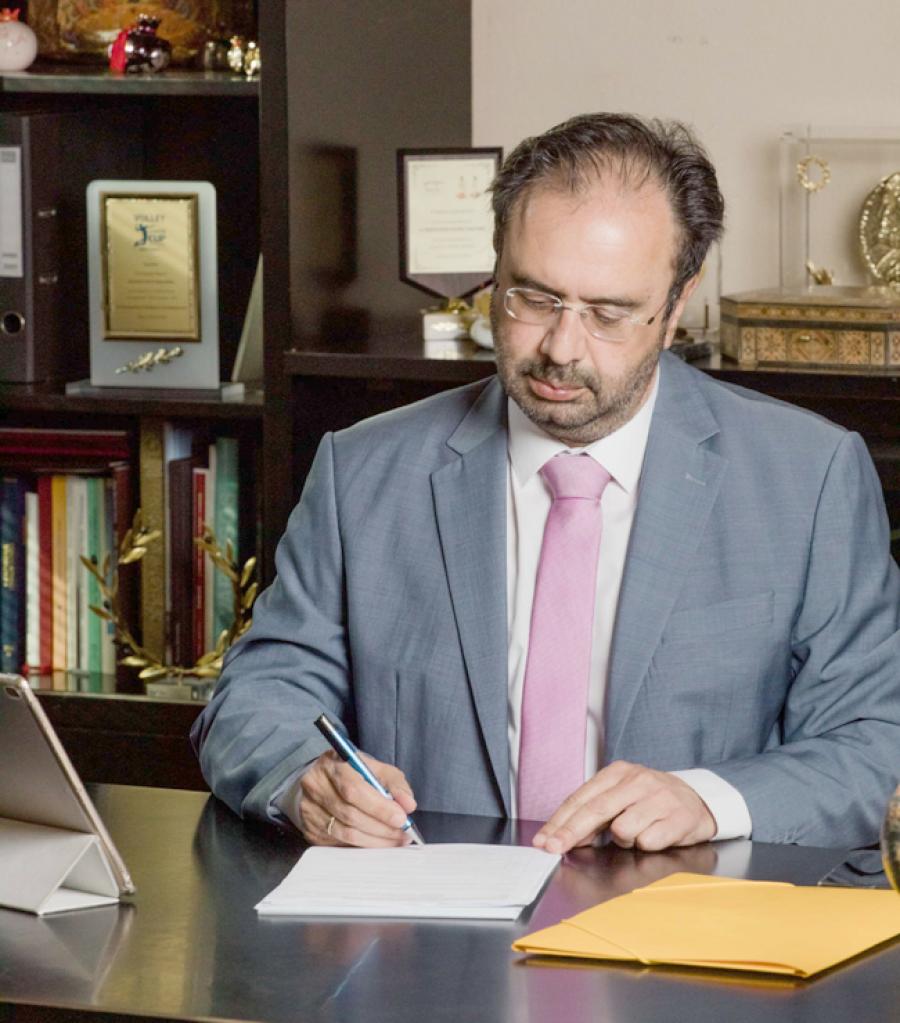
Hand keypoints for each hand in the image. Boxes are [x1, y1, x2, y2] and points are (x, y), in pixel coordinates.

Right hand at [298, 749, 416, 846]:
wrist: (320, 778)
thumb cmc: (351, 772)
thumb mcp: (375, 768)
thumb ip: (395, 784)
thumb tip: (408, 805)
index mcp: (332, 765)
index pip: (354, 790)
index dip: (379, 808)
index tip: (401, 818)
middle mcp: (316, 787)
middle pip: (350, 815)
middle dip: (381, 828)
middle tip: (403, 834)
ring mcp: (310, 810)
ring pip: (345, 833)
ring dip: (374, 841)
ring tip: (394, 840)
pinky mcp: (310, 829)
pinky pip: (339, 844)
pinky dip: (361, 846)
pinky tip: (375, 841)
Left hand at [533, 760, 715, 853]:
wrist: (697, 800)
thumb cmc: (650, 800)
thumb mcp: (620, 797)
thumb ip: (594, 814)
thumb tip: (565, 836)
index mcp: (618, 772)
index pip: (581, 798)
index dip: (559, 821)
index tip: (544, 841)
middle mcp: (637, 781)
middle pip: (595, 810)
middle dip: (570, 833)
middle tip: (553, 850)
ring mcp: (659, 797)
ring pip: (623, 830)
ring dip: (623, 840)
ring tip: (637, 833)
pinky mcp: (679, 817)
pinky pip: (648, 841)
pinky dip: (646, 844)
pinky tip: (655, 834)